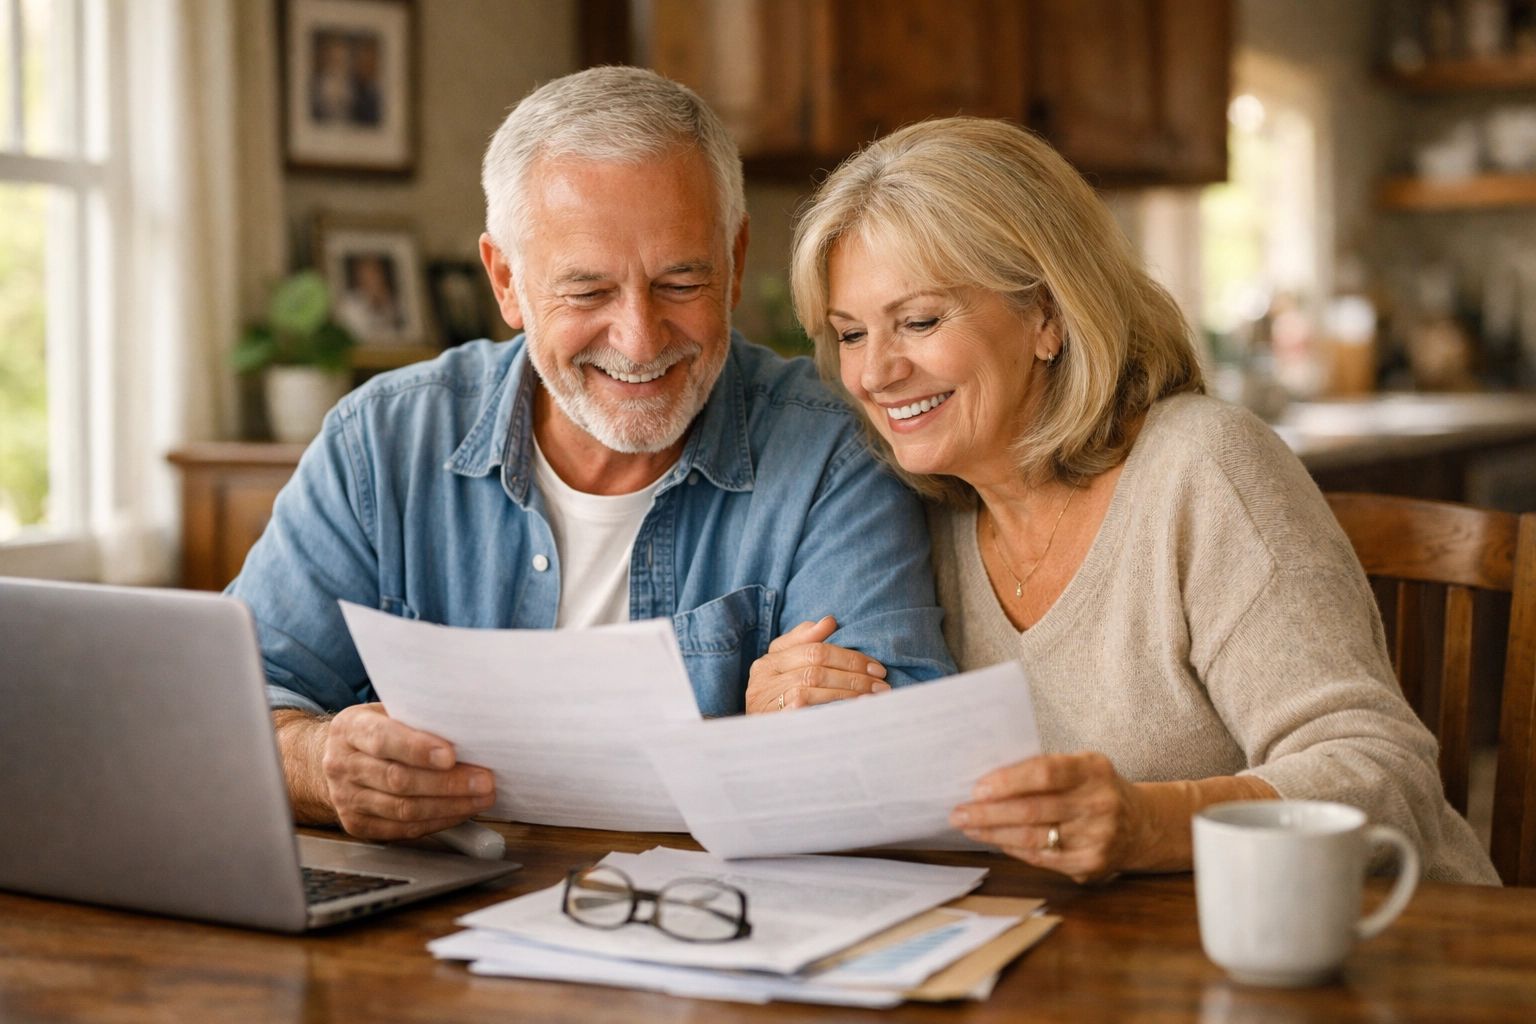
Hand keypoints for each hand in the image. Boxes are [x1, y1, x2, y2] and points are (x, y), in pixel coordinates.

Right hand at [277, 704, 496, 839]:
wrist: (340, 758)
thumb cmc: (377, 730)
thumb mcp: (388, 711)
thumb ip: (417, 718)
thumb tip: (466, 727)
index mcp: (349, 728)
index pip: (383, 739)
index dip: (418, 749)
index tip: (451, 755)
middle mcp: (342, 764)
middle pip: (398, 779)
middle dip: (447, 782)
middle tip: (483, 780)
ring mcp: (346, 798)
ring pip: (403, 809)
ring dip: (449, 806)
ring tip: (481, 797)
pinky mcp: (356, 824)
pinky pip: (402, 829)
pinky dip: (437, 821)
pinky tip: (460, 811)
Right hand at [745, 616, 890, 712]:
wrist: (753, 739)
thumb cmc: (774, 693)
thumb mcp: (784, 662)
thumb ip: (804, 639)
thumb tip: (830, 621)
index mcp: (770, 661)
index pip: (816, 651)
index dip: (849, 658)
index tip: (876, 668)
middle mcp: (764, 681)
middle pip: (816, 672)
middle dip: (853, 678)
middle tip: (880, 687)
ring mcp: (765, 705)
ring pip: (811, 692)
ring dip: (846, 695)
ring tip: (871, 700)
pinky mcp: (772, 726)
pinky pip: (802, 715)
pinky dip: (826, 712)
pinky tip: (848, 715)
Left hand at [949, 751, 1150, 882]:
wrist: (1141, 825)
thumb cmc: (1096, 790)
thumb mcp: (1081, 767)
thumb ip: (1044, 769)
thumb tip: (988, 779)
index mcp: (1094, 770)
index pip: (1045, 772)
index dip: (1008, 780)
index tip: (978, 787)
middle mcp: (1099, 804)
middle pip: (1032, 809)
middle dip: (988, 812)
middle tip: (959, 812)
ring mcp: (1097, 838)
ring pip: (1031, 837)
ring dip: (993, 833)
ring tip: (968, 826)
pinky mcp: (1090, 864)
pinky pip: (1041, 857)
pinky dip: (1012, 848)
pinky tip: (995, 840)